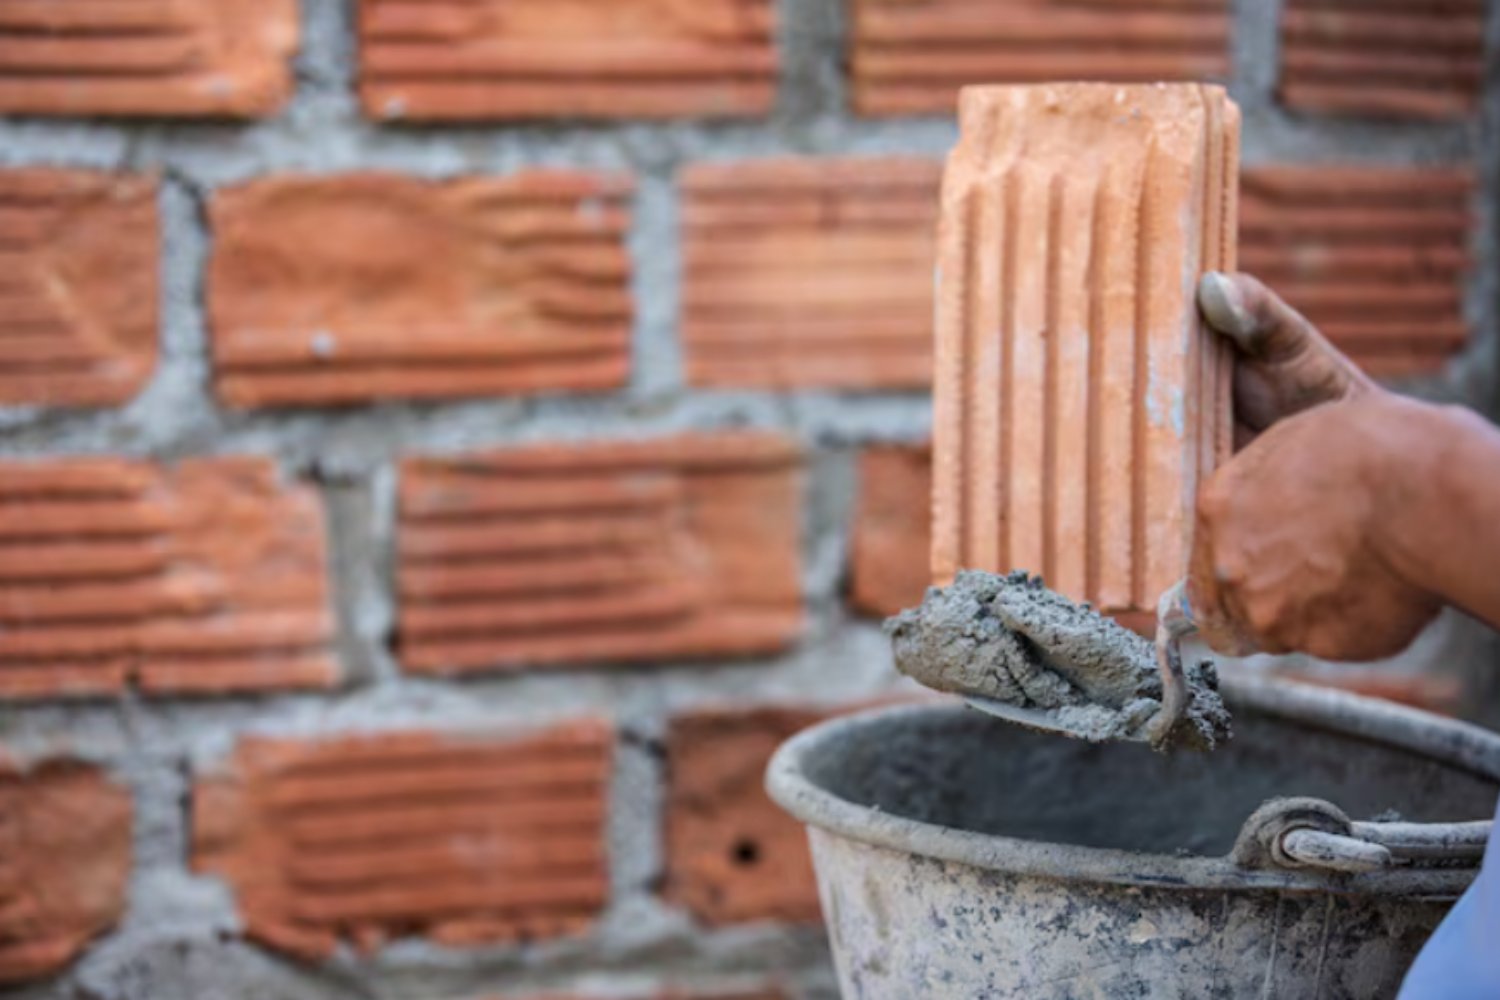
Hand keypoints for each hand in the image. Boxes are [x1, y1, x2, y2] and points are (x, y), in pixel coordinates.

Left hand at [1189, 273, 1437, 660]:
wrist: (1443, 497)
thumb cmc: (1376, 436)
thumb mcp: (1310, 370)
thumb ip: (1259, 335)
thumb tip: (1211, 285)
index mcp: (1215, 505)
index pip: (1204, 537)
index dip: (1239, 532)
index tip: (1272, 525)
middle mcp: (1227, 566)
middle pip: (1230, 588)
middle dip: (1263, 572)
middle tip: (1312, 547)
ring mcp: (1272, 612)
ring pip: (1271, 621)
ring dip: (1297, 601)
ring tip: (1343, 565)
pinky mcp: (1322, 646)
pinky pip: (1321, 642)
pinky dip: (1344, 622)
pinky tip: (1372, 585)